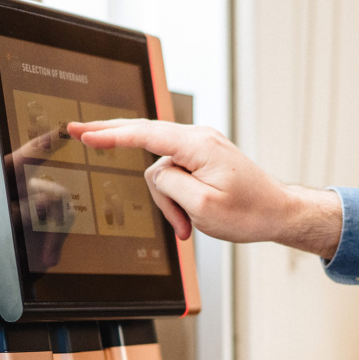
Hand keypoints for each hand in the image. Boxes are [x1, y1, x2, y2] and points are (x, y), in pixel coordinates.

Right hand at [67, 119, 343, 257]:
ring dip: (167, 202)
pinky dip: (176, 198)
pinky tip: (187, 219)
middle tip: (79, 132)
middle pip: (145, 136)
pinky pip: (175, 173)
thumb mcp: (202, 206)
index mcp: (198, 145)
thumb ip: (170, 184)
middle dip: (112, 137)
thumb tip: (156, 171)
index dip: (109, 135)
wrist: (279, 212)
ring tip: (186, 227)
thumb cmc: (249, 212)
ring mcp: (202, 146)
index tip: (84, 133)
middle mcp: (199, 138)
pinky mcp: (204, 157)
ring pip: (162, 170)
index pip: (143, 134)